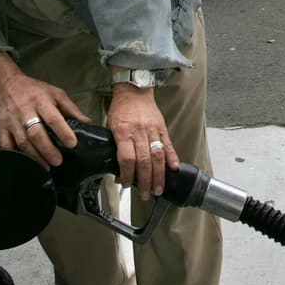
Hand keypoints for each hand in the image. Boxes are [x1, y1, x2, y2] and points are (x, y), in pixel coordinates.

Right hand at [0, 52, 88, 168]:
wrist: (6, 85)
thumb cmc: (34, 90)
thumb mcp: (56, 93)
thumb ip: (71, 109)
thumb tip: (87, 123)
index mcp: (41, 101)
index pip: (52, 118)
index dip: (62, 132)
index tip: (72, 143)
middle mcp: (25, 111)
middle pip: (36, 133)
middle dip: (47, 149)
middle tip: (58, 161)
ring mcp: (12, 121)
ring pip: (22, 142)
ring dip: (35, 156)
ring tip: (46, 166)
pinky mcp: (1, 129)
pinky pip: (6, 145)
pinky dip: (16, 156)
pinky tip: (26, 163)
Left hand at [107, 84, 178, 199]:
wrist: (133, 91)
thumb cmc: (120, 110)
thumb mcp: (110, 127)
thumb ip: (116, 147)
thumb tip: (119, 169)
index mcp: (123, 132)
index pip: (127, 158)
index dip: (128, 175)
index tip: (127, 184)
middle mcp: (138, 132)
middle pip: (143, 161)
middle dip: (145, 181)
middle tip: (147, 194)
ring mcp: (152, 130)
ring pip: (157, 156)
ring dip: (159, 175)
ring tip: (159, 188)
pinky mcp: (161, 128)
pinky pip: (168, 145)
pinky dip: (172, 158)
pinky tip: (174, 169)